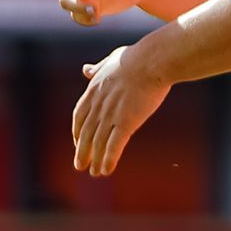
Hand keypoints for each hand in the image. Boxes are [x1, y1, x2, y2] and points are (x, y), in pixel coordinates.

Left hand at [72, 44, 172, 175]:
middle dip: (82, 151)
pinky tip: (106, 170)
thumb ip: (97, 69)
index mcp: (94, 91)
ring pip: (99, 142)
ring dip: (95, 159)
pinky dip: (109, 159)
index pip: (80, 116)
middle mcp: (98, 106)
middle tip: (80, 165)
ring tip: (95, 173)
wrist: (152, 61)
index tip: (78, 142)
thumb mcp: (111, 60)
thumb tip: (85, 69)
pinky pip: (114, 145)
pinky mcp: (126, 122)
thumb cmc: (136, 57)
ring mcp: (111, 115)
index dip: (77, 132)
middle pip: (86, 133)